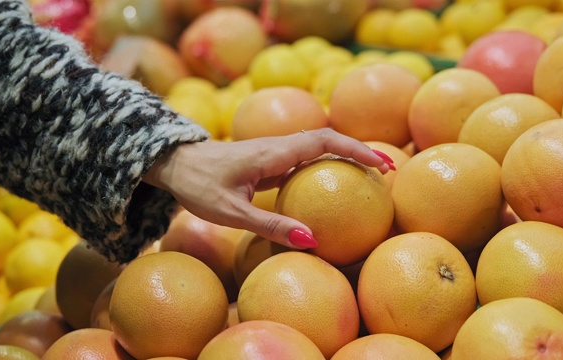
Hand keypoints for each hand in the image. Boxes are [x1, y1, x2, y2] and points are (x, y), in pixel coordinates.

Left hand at [142, 128, 392, 248]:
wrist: (174, 163)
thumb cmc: (198, 185)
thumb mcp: (231, 212)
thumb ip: (271, 225)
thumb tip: (312, 240)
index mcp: (273, 153)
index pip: (324, 142)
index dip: (356, 150)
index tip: (383, 164)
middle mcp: (278, 147)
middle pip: (328, 140)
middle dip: (360, 151)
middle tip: (388, 172)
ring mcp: (273, 153)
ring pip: (317, 148)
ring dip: (345, 157)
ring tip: (369, 179)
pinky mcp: (268, 161)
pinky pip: (304, 160)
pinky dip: (325, 168)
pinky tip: (330, 189)